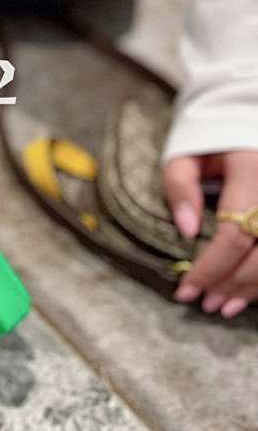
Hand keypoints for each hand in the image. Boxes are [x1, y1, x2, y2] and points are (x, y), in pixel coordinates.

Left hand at [164, 150, 257, 316]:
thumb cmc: (209, 143)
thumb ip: (180, 187)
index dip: (210, 267)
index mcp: (252, 172)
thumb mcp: (184, 156)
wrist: (243, 124)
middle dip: (231, 285)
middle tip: (205, 304)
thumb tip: (188, 232)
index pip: (233, 234)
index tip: (186, 289)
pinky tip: (247, 294)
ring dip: (252, 290)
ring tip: (222, 306)